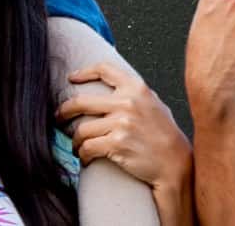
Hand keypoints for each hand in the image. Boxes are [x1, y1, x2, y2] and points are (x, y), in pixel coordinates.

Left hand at [56, 61, 192, 193]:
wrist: (176, 164)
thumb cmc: (165, 136)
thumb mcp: (154, 105)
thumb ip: (135, 94)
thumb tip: (113, 85)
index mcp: (136, 88)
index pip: (104, 70)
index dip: (84, 72)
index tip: (72, 78)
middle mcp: (127, 102)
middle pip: (81, 101)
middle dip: (64, 111)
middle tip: (58, 118)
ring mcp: (121, 123)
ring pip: (82, 129)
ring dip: (75, 141)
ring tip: (76, 146)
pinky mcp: (117, 143)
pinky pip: (88, 147)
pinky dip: (82, 154)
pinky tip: (85, 158)